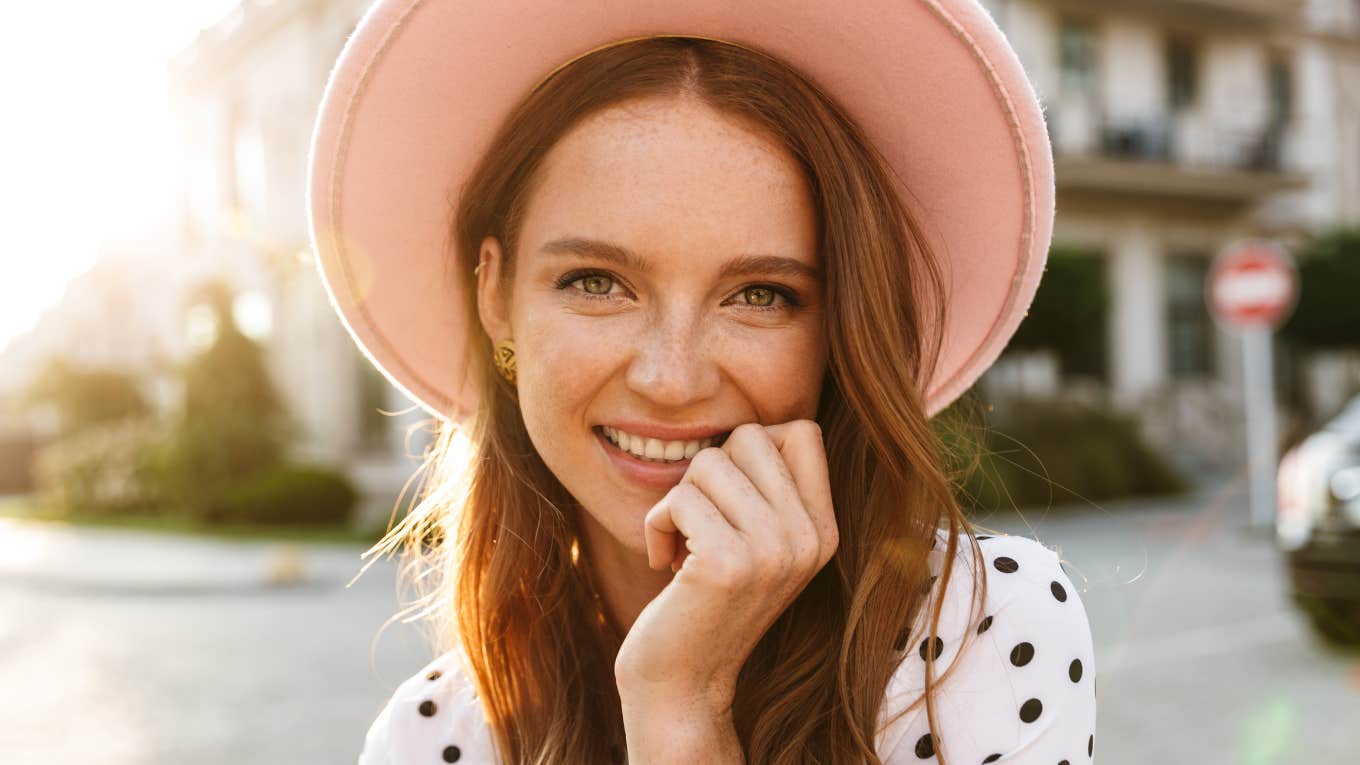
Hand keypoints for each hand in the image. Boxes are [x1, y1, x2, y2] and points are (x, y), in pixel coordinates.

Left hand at [613, 419, 838, 712]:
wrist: (682, 684)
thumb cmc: (704, 601)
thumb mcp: (758, 543)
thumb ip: (769, 488)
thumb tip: (752, 426)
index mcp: (824, 531)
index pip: (802, 431)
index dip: (751, 450)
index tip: (731, 502)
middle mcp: (810, 539)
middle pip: (751, 436)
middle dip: (708, 473)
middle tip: (702, 525)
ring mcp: (774, 552)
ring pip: (708, 462)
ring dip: (678, 502)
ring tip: (684, 548)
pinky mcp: (728, 564)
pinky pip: (678, 498)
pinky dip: (656, 525)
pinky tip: (665, 565)